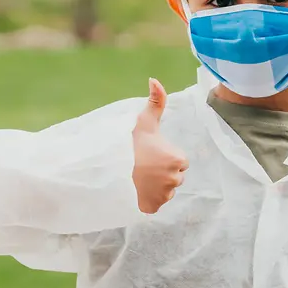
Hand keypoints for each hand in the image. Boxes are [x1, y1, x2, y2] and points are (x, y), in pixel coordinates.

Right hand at [132, 78, 188, 213]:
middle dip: (162, 173)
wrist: (108, 167)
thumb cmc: (128, 143)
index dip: (165, 157)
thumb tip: (155, 79)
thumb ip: (156, 101)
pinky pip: (154, 204)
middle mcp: (175, 180)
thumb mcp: (143, 121)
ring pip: (165, 191)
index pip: (179, 161)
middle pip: (174, 177)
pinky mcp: (151, 208)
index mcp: (178, 160)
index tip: (150, 155)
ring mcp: (163, 196)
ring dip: (156, 187)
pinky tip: (136, 189)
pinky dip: (147, 200)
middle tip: (143, 166)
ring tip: (138, 177)